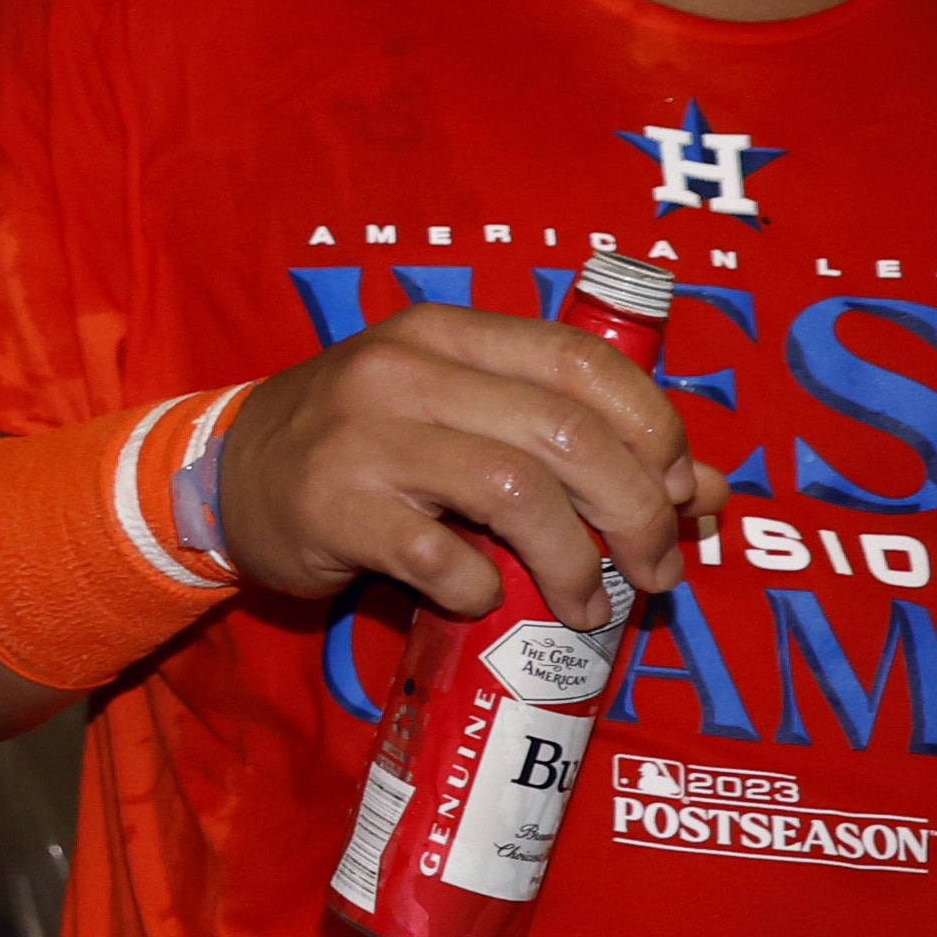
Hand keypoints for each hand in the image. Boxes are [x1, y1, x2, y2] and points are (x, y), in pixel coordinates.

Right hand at [214, 304, 724, 625]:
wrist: (226, 474)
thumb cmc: (366, 444)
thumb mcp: (463, 417)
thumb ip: (574, 441)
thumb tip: (710, 493)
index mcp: (447, 333)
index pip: (581, 359)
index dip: (653, 427)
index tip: (678, 490)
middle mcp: (405, 371)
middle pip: (566, 433)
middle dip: (638, 512)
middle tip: (655, 568)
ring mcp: (364, 438)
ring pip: (516, 493)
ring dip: (577, 564)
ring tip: (588, 604)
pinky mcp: (334, 508)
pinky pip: (440, 558)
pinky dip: (482, 588)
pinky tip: (483, 597)